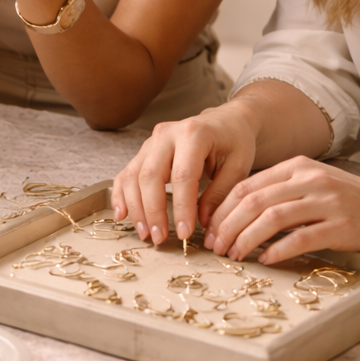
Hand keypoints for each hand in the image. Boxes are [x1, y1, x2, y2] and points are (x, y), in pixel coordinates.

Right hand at [112, 107, 257, 247]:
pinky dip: (121, 195)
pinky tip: (122, 215)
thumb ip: (220, 194)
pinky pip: (126, 174)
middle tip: (159, 238)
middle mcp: (167, 134)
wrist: (225, 121)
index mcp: (194, 134)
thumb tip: (203, 223)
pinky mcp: (144, 151)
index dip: (182, 207)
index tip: (184, 233)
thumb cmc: (234, 143)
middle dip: (152, 210)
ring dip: (136, 208)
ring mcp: (151, 141)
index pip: (183, 175)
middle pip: (150, 175)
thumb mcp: (238, 167)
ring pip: (133, 176)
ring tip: (146, 234)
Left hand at [202, 158, 359, 263]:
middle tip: (214, 246)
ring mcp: (327, 202)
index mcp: (297, 166)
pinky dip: (277, 250)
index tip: (208, 229)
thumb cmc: (349, 202)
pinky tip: (264, 260)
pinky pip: (300, 238)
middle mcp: (310, 179)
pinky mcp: (341, 226)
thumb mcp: (313, 185)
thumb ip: (280, 192)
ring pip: (272, 218)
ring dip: (245, 239)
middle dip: (227, 226)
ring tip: (233, 255)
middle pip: (254, 201)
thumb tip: (235, 214)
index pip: (247, 185)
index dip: (222, 208)